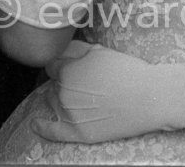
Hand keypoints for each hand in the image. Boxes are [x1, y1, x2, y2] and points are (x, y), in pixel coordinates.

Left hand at [32, 40, 182, 142]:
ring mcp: (70, 115)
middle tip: (83, 80)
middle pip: (53, 84)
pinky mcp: (79, 133)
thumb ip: (76, 50)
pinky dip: (42, 127)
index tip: (71, 66)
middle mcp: (64, 93)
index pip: (52, 66)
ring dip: (59, 98)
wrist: (148, 96)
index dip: (61, 64)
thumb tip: (61, 50)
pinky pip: (52, 132)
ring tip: (79, 95)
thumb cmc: (127, 70)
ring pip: (53, 102)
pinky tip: (36, 124)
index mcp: (67, 70)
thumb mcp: (100, 51)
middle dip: (63, 81)